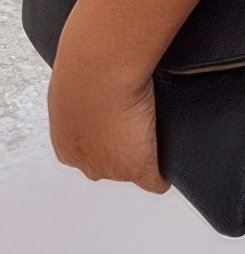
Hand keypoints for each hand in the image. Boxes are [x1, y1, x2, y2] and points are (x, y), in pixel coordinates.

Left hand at [48, 30, 168, 193]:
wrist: (100, 71)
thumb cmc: (84, 71)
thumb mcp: (73, 88)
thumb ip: (81, 102)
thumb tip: (92, 96)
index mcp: (67, 147)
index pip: (90, 157)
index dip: (107, 141)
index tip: (118, 126)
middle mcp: (86, 162)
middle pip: (110, 167)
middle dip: (122, 151)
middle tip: (135, 123)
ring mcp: (113, 168)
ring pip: (132, 171)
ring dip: (142, 156)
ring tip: (151, 127)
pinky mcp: (139, 167)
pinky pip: (156, 182)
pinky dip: (163, 176)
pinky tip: (168, 162)